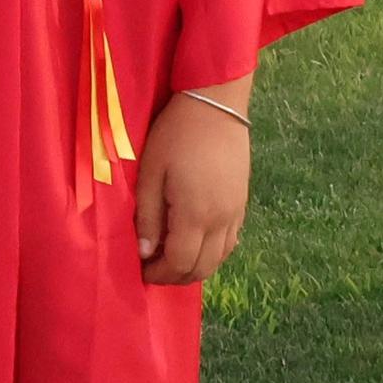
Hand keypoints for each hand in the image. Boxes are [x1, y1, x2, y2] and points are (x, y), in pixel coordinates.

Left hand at [136, 82, 251, 285]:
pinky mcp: (242, 204)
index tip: (141, 272)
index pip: (180, 263)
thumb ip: (148, 214)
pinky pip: (230, 243)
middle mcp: (221, 222)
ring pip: (219, 259)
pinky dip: (212, 253)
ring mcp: (236, 214)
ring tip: (170, 259)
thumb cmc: (175, 134)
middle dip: (176, 276)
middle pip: (202, 268)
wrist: (215, 106)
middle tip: (153, 270)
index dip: (159, 274)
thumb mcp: (151, 170)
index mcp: (195, 214)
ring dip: (195, 267)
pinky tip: (195, 243)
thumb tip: (145, 252)